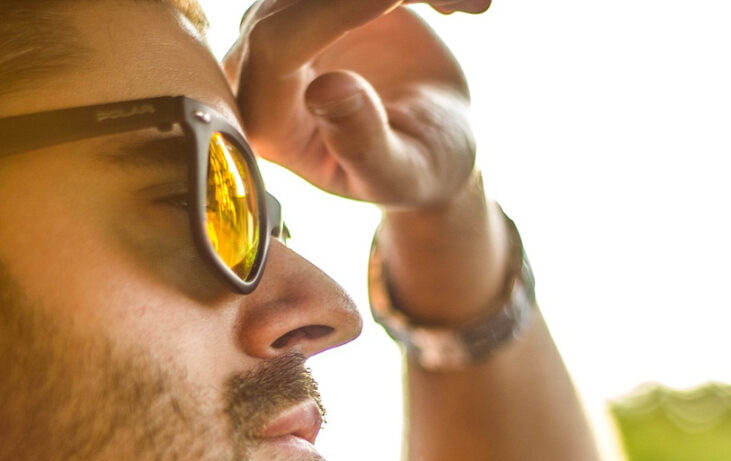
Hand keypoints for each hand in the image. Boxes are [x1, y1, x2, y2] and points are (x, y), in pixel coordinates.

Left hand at [224, 0, 491, 206]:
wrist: (429, 149)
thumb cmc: (411, 174)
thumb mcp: (398, 173)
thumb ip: (361, 142)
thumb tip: (324, 89)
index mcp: (268, 125)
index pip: (277, 47)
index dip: (335, 12)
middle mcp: (259, 73)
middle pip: (299, 1)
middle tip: (465, 5)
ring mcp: (284, 32)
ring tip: (472, 9)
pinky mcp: (315, 5)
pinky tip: (461, 7)